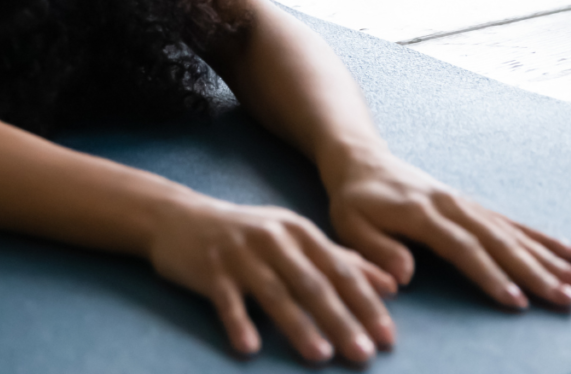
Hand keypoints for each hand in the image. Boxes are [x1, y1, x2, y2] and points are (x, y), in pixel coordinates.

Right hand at [148, 194, 396, 363]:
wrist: (179, 217)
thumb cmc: (245, 233)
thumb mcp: (292, 237)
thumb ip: (339, 258)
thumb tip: (391, 284)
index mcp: (296, 231)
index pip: (338, 269)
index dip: (364, 302)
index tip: (388, 335)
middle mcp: (271, 238)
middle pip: (310, 282)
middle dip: (340, 318)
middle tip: (364, 353)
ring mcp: (239, 253)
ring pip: (273, 292)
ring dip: (297, 324)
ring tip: (319, 355)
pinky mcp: (210, 269)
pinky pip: (227, 299)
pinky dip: (239, 322)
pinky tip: (250, 346)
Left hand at [326, 149, 570, 309]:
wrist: (360, 159)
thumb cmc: (353, 198)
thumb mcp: (349, 222)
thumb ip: (374, 248)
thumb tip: (403, 275)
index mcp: (420, 212)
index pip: (460, 246)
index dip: (489, 274)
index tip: (515, 300)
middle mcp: (449, 204)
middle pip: (496, 239)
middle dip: (533, 270)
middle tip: (565, 297)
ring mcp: (463, 203)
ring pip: (511, 232)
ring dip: (546, 256)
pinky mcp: (470, 205)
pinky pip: (511, 222)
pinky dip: (542, 237)